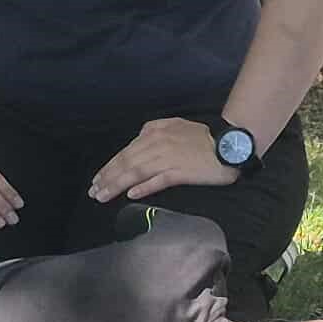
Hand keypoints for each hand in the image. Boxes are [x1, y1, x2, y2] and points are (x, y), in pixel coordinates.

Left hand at [88, 118, 236, 202]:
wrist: (229, 144)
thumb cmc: (202, 138)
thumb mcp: (175, 125)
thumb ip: (154, 130)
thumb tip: (137, 141)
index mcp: (155, 131)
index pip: (126, 151)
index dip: (109, 167)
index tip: (98, 179)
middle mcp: (158, 143)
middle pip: (127, 162)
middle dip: (108, 178)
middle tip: (94, 192)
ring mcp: (169, 158)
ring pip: (137, 172)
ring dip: (118, 185)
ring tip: (104, 196)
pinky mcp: (182, 172)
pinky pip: (159, 180)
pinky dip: (144, 187)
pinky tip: (131, 195)